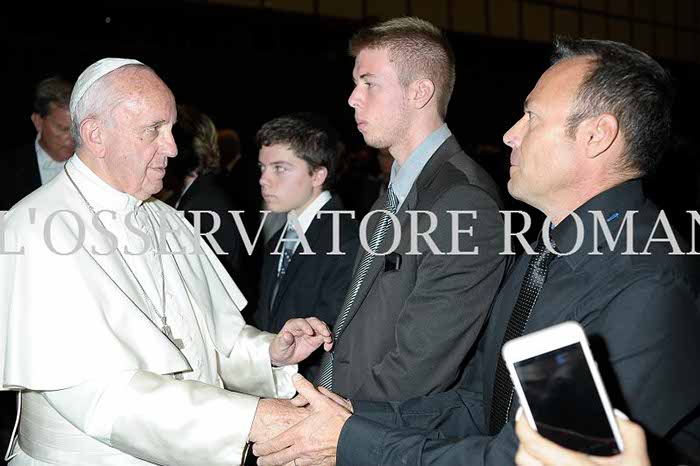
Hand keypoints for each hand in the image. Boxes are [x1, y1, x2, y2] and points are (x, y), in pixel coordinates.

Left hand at [253, 375, 351, 465]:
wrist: (356, 438)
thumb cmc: (340, 422)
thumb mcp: (322, 401)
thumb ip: (306, 390)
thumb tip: (296, 379)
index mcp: (300, 434)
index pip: (275, 444)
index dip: (264, 448)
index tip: (257, 449)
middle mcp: (303, 449)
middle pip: (279, 459)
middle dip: (267, 460)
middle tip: (260, 461)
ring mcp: (311, 459)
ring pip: (290, 465)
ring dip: (281, 465)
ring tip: (275, 463)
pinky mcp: (320, 464)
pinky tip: (296, 464)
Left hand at [270, 317, 332, 365]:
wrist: (283, 357)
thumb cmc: (279, 349)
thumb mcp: (279, 346)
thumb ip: (284, 340)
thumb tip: (286, 335)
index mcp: (292, 325)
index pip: (301, 322)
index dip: (306, 326)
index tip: (310, 332)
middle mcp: (303, 327)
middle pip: (314, 322)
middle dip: (321, 327)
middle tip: (325, 334)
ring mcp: (310, 332)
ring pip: (321, 327)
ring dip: (327, 333)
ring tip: (328, 341)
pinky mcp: (316, 340)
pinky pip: (324, 337)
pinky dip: (328, 341)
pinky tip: (328, 346)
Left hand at [514, 408, 650, 465]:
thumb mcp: (638, 460)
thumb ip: (629, 433)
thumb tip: (614, 415)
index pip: (532, 444)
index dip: (523, 424)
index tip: (525, 413)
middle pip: (523, 457)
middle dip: (526, 441)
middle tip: (536, 428)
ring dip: (532, 457)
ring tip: (544, 444)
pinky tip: (553, 461)